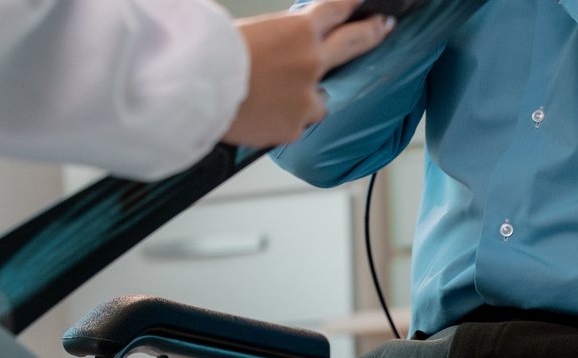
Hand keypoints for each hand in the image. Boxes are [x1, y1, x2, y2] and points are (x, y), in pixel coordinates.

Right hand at [224, 0, 394, 149]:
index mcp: (297, 30)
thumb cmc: (207, 54)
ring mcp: (306, 98)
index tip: (373, 7)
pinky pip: (294, 123)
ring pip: (319, 98)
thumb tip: (283, 46)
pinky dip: (282, 120)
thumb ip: (276, 37)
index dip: (356, 6)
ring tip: (272, 96)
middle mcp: (310, 63)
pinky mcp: (294, 127)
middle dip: (372, 32)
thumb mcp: (244, 30)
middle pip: (353, 43)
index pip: (337, 9)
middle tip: (384, 27)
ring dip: (306, 96)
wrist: (193, 91)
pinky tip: (259, 115)